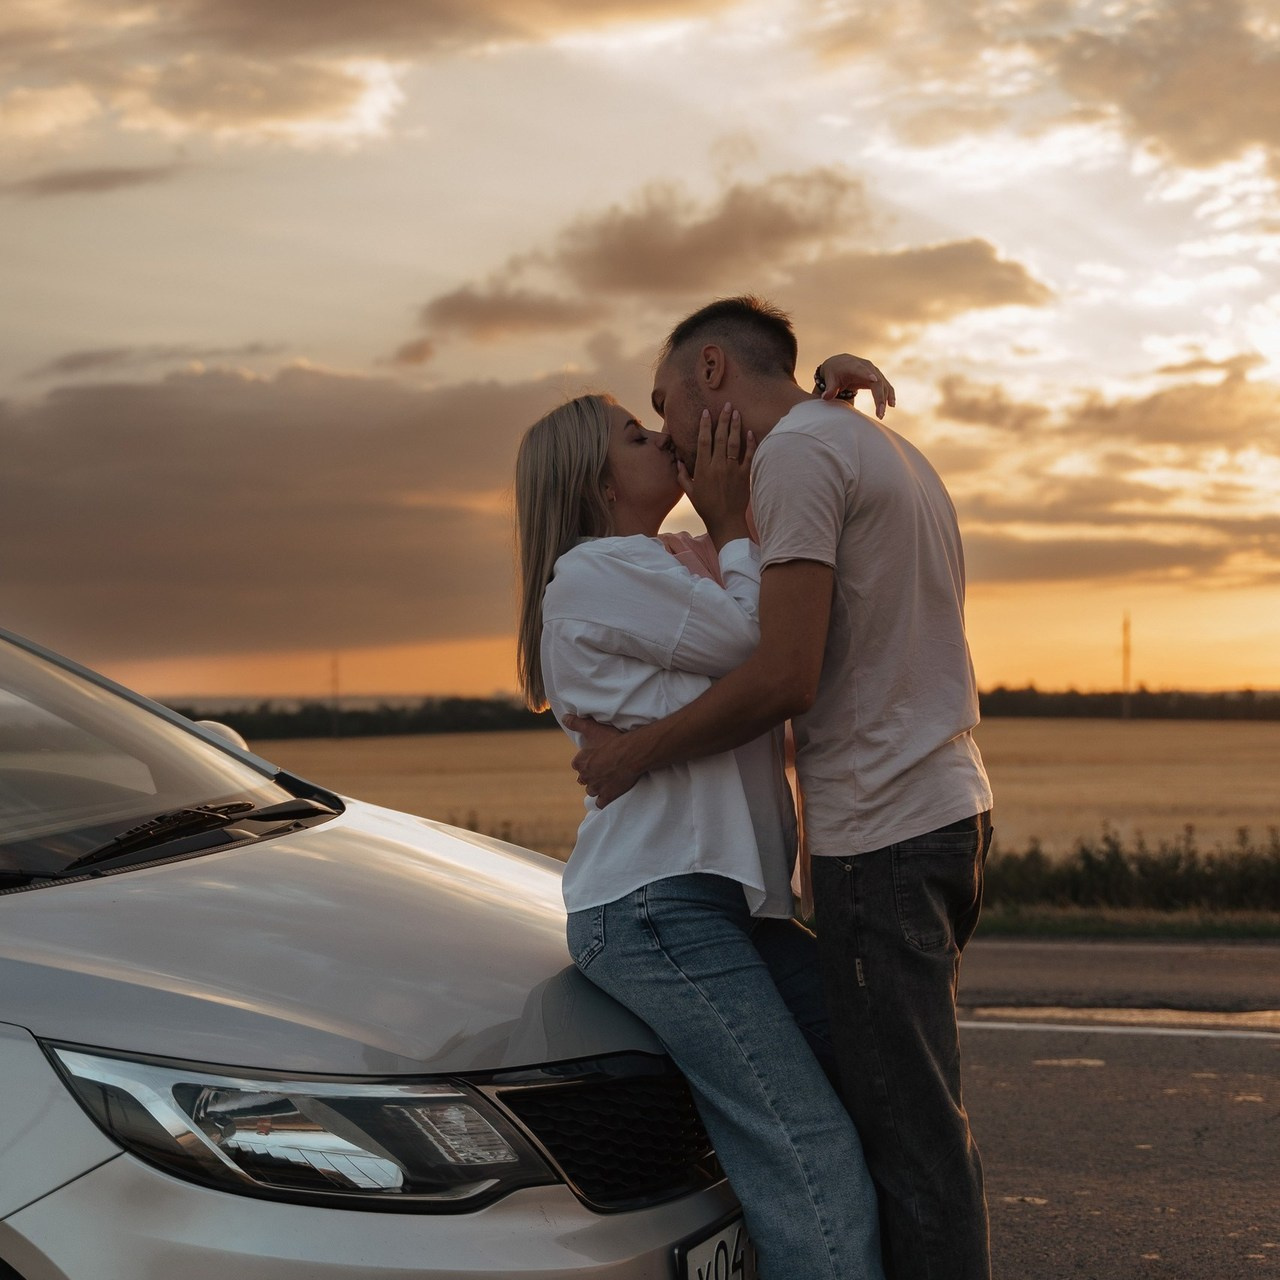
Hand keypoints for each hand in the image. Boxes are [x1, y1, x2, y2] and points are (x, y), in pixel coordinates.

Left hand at [564, 714, 639, 807]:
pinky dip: (603, 800)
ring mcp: (596, 788)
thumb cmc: (613, 739)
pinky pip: (600, 803)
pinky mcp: (607, 796)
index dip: (587, 761)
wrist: (633, 753)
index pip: (578, 764)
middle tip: (604, 768)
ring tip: (607, 780)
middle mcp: (585, 777)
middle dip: (591, 775)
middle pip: (584, 778)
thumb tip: (564, 717)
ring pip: (591, 790)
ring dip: (597, 787)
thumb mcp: (592, 728)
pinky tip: (608, 795)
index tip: (597, 757)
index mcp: (579, 762)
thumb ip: (576, 722)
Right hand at [677, 402, 756, 548]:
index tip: (706, 412)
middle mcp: (718, 466)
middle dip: (723, 419)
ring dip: (736, 426)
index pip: (703, 442)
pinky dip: (750, 443)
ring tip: (737, 412)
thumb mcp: (690, 492)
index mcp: (703, 469)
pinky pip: (748, 456)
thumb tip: (677, 460)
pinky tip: (750, 432)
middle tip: (727, 405)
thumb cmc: (706, 507)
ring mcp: (732, 470)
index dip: (705, 425)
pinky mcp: (745, 475)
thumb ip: (683, 475)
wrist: (725, 521)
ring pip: (734, 443)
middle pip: (720, 438)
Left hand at [813, 354, 895, 418]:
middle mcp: (866, 366)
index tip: (874, 380)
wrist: (840, 364)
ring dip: (885, 399)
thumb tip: (826, 397)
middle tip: (879, 413)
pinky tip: (891, 405)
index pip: (861, 369)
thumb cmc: (834, 373)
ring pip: (883, 384)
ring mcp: (874, 371)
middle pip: (876, 381)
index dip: (867, 374)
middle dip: (879, 397)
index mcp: (853, 365)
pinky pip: (886, 386)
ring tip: (881, 414)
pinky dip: (889, 395)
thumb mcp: (830, 379)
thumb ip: (830, 388)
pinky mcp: (877, 377)